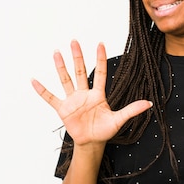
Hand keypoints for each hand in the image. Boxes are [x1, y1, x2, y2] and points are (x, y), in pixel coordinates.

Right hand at [31, 40, 151, 145]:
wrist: (91, 142)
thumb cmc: (104, 130)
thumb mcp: (119, 119)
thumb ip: (132, 110)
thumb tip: (149, 104)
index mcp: (98, 95)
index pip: (100, 72)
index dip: (100, 59)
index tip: (100, 43)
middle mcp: (84, 94)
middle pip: (80, 71)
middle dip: (77, 56)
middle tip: (74, 41)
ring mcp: (72, 100)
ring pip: (66, 80)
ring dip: (61, 67)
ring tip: (57, 52)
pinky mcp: (63, 109)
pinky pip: (51, 98)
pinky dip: (42, 90)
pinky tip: (34, 80)